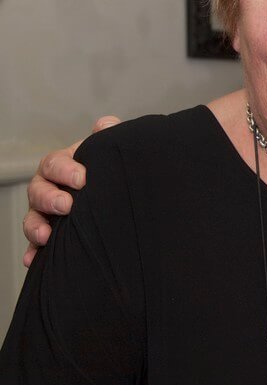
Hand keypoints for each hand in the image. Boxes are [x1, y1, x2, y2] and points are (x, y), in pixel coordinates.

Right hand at [22, 116, 121, 264]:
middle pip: (38, 190)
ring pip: (32, 218)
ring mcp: (46, 212)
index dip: (66, 170)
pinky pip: (36, 245)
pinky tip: (33, 260)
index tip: (83, 178)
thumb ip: (107, 138)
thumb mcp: (108, 153)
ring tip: (46, 236)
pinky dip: (33, 252)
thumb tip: (106, 124)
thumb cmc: (108, 170)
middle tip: (67, 206)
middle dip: (50, 198)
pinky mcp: (49, 233)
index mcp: (63, 165)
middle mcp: (49, 187)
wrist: (116, 193)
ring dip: (36, 227)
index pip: (55, 163)